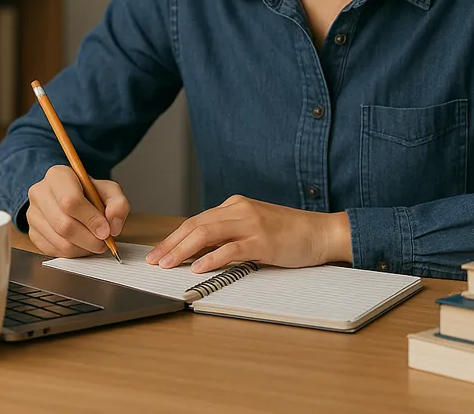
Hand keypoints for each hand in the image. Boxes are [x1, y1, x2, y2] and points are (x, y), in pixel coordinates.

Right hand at [26, 165, 128, 257]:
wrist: (69, 196)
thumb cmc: (89, 192)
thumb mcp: (109, 190)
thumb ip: (118, 204)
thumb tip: (114, 226)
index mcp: (58, 176)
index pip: (70, 201)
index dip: (90, 219)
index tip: (106, 231)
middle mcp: (40, 193)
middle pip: (63, 224)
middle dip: (88, 239)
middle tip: (103, 243)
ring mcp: (32, 214)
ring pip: (58, 241)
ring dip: (82, 248)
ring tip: (95, 243)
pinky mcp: (32, 232)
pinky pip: (52, 251)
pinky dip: (72, 253)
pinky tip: (82, 245)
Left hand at [145, 195, 352, 273]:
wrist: (321, 232)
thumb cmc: (288, 234)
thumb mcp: (254, 228)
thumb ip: (229, 234)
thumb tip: (199, 250)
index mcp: (235, 206)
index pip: (196, 220)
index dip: (173, 237)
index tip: (157, 252)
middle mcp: (239, 210)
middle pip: (195, 224)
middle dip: (170, 243)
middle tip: (153, 260)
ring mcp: (251, 224)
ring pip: (207, 233)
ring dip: (182, 250)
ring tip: (167, 265)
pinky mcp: (263, 241)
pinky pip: (231, 249)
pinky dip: (211, 258)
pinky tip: (198, 267)